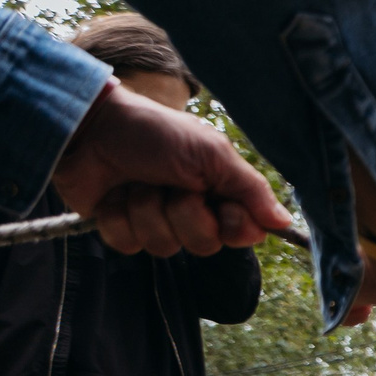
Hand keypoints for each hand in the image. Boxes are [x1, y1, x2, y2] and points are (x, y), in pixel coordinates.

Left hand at [48, 83, 290, 255]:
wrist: (91, 127)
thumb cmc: (155, 132)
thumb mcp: (211, 154)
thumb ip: (250, 189)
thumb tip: (283, 221)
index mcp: (220, 192)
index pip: (244, 233)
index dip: (232, 225)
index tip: (220, 204)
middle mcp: (193, 210)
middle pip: (205, 245)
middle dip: (184, 214)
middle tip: (171, 185)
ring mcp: (156, 221)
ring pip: (164, 247)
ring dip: (147, 210)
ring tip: (137, 182)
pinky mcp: (122, 229)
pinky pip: (129, 246)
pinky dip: (119, 218)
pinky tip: (114, 195)